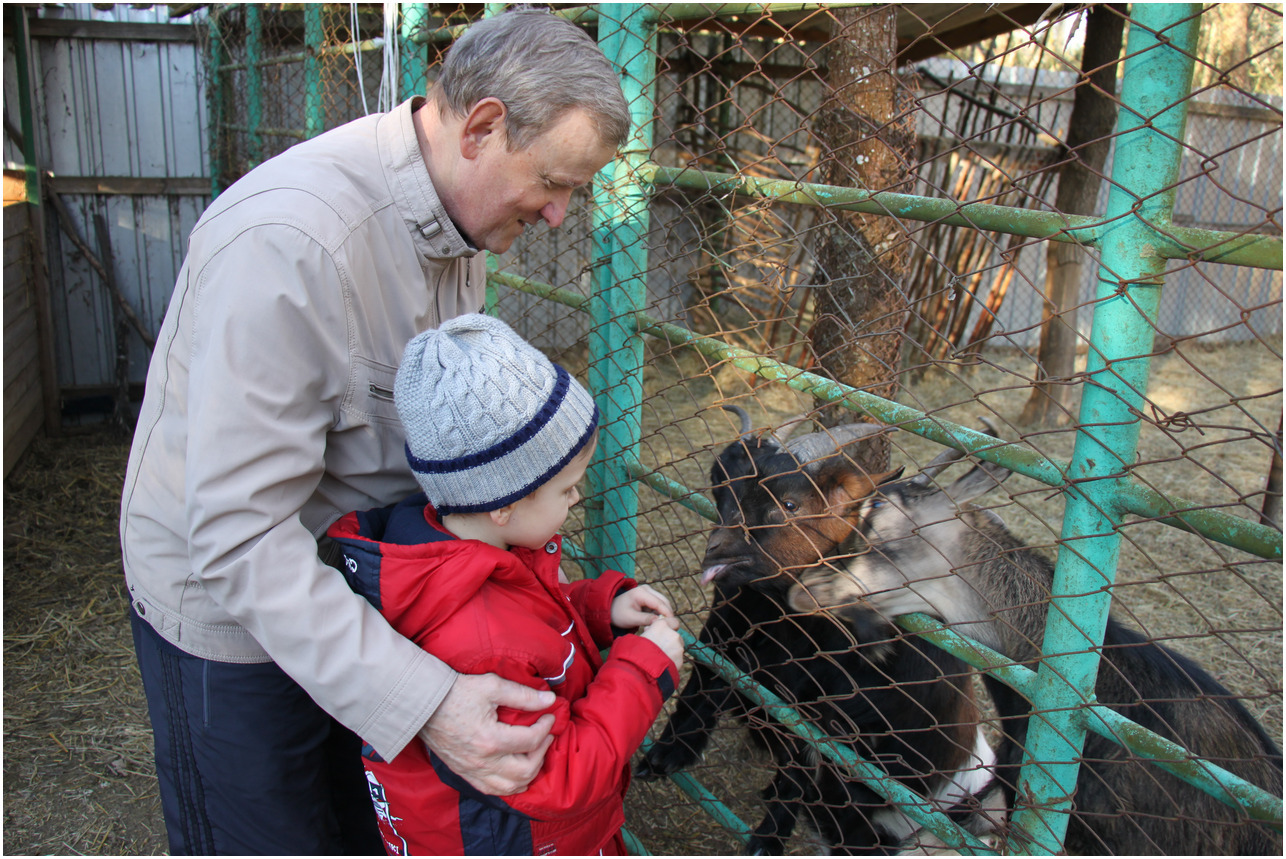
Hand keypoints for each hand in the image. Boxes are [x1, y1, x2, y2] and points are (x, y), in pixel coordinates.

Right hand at [418, 673, 555, 795]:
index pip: (531, 741)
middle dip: (542, 752)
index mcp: (491, 739)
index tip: (549, 715)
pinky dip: (510, 785)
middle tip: (545, 736)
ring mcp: (473, 771)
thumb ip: (523, 695)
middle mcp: (483, 762)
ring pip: (511, 787)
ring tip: (534, 753)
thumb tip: (549, 700)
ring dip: (529, 772)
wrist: (424, 704)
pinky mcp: (465, 774)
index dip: (545, 727)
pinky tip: (516, 771)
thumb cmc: (456, 692)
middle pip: (526, 770)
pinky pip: (493, 791)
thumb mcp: (491, 686)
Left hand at [611, 583, 673, 629]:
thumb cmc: (618, 614)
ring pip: (663, 603)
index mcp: (640, 593)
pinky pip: (659, 605)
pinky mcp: (649, 596)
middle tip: (670, 627)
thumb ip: (645, 619)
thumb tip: (659, 622)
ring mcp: (648, 591)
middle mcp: (646, 589)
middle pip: (664, 601)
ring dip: (664, 613)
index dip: (666, 613)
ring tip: (660, 625)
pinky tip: (656, 622)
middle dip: (667, 613)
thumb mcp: (630, 618)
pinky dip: (660, 613)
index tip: (672, 624)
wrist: (611, 610)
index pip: (658, 603)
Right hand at [638, 614, 683, 671]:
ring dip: (671, 650)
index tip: (664, 633)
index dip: (669, 627)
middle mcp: (673, 634)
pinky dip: (673, 660)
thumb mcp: (640, 636)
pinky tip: (663, 664)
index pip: (673, 621)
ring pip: (677, 647)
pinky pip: (678, 657)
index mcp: (662, 626)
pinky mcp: (681, 659)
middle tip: (660, 647)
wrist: (642, 670)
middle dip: (669, 640)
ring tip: (660, 658)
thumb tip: (650, 630)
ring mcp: (678, 647)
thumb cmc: (637, 652)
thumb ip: (649, 631)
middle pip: (675, 635)